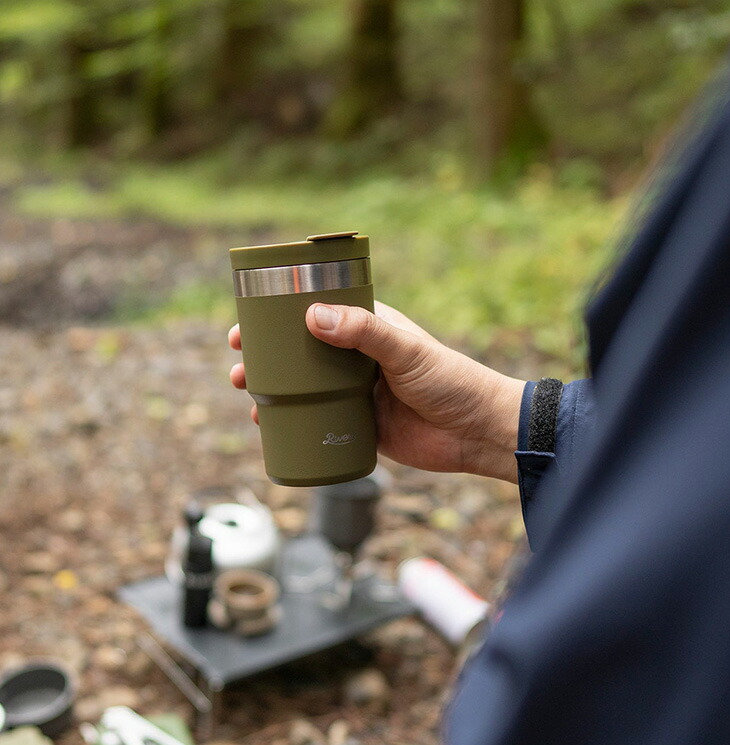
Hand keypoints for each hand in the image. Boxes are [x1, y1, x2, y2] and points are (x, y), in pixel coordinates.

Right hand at [228, 302, 524, 482]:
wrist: (476, 432)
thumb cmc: (450, 380)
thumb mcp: (405, 350)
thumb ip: (364, 332)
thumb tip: (312, 316)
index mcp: (368, 328)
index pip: (317, 312)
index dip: (280, 315)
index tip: (248, 321)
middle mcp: (358, 357)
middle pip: (302, 352)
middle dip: (267, 357)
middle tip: (238, 364)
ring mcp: (357, 392)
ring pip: (305, 388)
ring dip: (273, 390)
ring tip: (245, 395)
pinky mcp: (361, 425)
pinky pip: (319, 422)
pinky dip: (292, 423)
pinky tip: (268, 427)